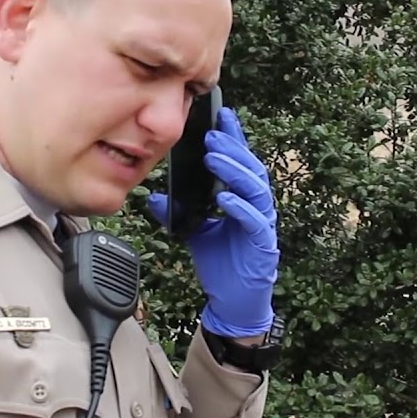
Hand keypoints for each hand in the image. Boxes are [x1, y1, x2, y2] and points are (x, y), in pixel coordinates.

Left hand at [147, 107, 278, 337]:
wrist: (234, 301)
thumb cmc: (221, 262)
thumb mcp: (194, 231)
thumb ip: (177, 211)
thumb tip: (154, 195)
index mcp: (243, 198)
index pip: (241, 162)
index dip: (235, 138)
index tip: (222, 115)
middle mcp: (257, 207)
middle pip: (250, 169)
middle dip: (233, 148)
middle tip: (212, 134)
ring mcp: (262, 225)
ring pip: (255, 189)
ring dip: (234, 171)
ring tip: (214, 157)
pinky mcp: (262, 245)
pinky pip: (254, 222)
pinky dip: (240, 208)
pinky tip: (225, 197)